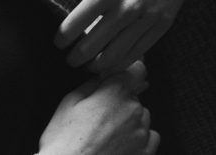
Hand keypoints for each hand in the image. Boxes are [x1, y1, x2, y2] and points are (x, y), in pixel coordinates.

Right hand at [37, 61, 158, 153]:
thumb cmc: (65, 140)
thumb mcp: (69, 102)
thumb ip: (91, 84)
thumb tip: (102, 77)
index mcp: (116, 93)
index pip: (137, 70)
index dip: (130, 71)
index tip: (121, 77)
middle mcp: (134, 110)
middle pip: (135, 96)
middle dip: (121, 100)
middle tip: (99, 113)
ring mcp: (142, 135)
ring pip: (142, 116)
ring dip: (130, 119)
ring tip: (106, 132)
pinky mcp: (145, 154)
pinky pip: (150, 137)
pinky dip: (140, 137)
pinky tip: (120, 143)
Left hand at [54, 0, 198, 73]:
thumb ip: (99, 1)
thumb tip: (84, 29)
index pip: (74, 26)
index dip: (62, 39)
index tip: (58, 43)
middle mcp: (125, 8)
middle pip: (92, 47)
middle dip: (76, 58)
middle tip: (69, 61)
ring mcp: (146, 18)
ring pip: (114, 56)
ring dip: (97, 65)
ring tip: (88, 67)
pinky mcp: (163, 25)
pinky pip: (138, 52)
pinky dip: (122, 62)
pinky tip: (112, 64)